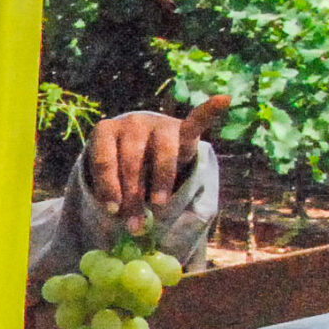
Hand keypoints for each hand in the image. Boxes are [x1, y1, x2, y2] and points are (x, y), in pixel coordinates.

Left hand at [86, 95, 229, 233]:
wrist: (142, 142)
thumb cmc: (122, 166)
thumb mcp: (114, 179)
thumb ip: (120, 198)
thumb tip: (135, 229)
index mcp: (105, 132)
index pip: (105, 160)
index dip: (108, 187)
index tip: (113, 210)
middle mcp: (131, 123)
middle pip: (132, 160)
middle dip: (133, 194)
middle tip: (135, 221)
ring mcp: (158, 124)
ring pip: (162, 153)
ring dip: (160, 181)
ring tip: (158, 203)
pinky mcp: (182, 129)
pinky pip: (196, 121)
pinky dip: (209, 111)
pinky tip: (223, 100)